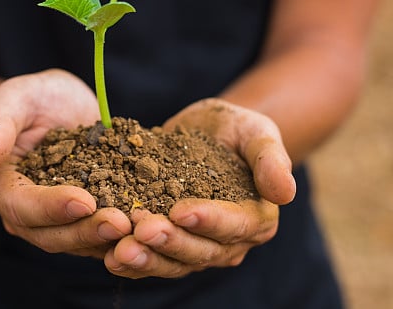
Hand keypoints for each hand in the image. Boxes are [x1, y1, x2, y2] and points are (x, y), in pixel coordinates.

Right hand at [0, 68, 130, 257]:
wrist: (63, 105)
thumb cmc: (35, 96)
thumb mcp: (17, 97)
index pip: (22, 206)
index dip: (52, 207)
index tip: (85, 200)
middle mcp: (23, 213)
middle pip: (52, 235)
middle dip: (87, 231)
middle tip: (122, 223)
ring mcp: (56, 222)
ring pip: (80, 242)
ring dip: (110, 240)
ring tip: (141, 228)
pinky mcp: (86, 222)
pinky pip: (104, 236)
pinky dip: (127, 235)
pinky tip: (152, 227)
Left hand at [104, 98, 294, 277]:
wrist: (207, 132)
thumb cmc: (237, 129)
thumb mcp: (256, 131)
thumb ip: (270, 159)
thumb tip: (285, 192)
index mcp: (256, 218)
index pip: (234, 225)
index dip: (208, 220)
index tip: (181, 210)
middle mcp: (229, 242)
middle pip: (200, 250)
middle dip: (169, 241)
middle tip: (140, 229)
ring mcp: (196, 246)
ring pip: (172, 262)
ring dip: (146, 258)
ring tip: (120, 250)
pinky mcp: (168, 244)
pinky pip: (150, 258)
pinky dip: (131, 261)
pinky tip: (107, 256)